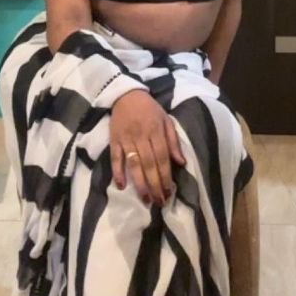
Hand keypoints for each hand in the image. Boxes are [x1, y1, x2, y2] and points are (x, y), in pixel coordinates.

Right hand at [109, 89, 185, 205]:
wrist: (126, 94)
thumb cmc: (150, 109)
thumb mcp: (166, 120)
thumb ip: (173, 141)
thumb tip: (181, 163)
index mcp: (156, 131)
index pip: (162, 158)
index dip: (165, 176)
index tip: (168, 192)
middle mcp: (141, 136)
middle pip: (149, 164)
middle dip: (154, 184)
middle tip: (159, 201)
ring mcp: (126, 139)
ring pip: (133, 164)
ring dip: (139, 183)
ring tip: (145, 198)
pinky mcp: (114, 140)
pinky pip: (115, 157)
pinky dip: (117, 171)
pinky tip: (121, 186)